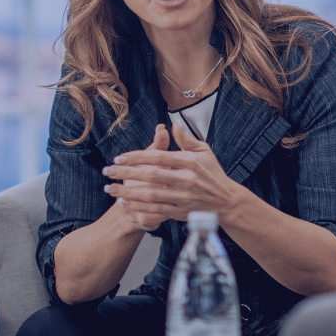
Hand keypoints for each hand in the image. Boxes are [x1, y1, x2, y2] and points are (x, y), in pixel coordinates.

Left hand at [102, 122, 243, 222]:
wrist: (227, 202)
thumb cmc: (213, 175)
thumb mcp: (204, 152)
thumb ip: (186, 139)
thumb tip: (173, 123)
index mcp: (190, 162)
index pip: (158, 157)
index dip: (137, 157)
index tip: (120, 157)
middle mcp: (186, 179)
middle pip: (151, 175)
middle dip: (127, 173)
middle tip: (108, 170)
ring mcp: (184, 197)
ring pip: (151, 194)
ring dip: (128, 192)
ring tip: (110, 188)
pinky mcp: (181, 212)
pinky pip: (156, 210)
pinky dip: (139, 206)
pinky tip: (124, 202)